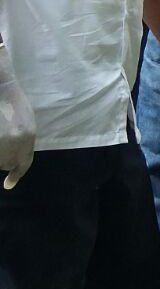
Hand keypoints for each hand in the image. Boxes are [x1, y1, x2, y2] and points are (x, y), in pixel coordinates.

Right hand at [0, 44, 35, 189]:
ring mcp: (0, 140)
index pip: (23, 164)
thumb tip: (10, 162)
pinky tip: (2, 143)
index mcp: (28, 136)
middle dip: (1, 156)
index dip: (15, 175)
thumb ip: (21, 141)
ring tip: (1, 132)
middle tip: (1, 138)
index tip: (8, 185)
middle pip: (5, 163)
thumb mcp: (24, 124)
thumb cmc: (10, 102)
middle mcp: (15, 140)